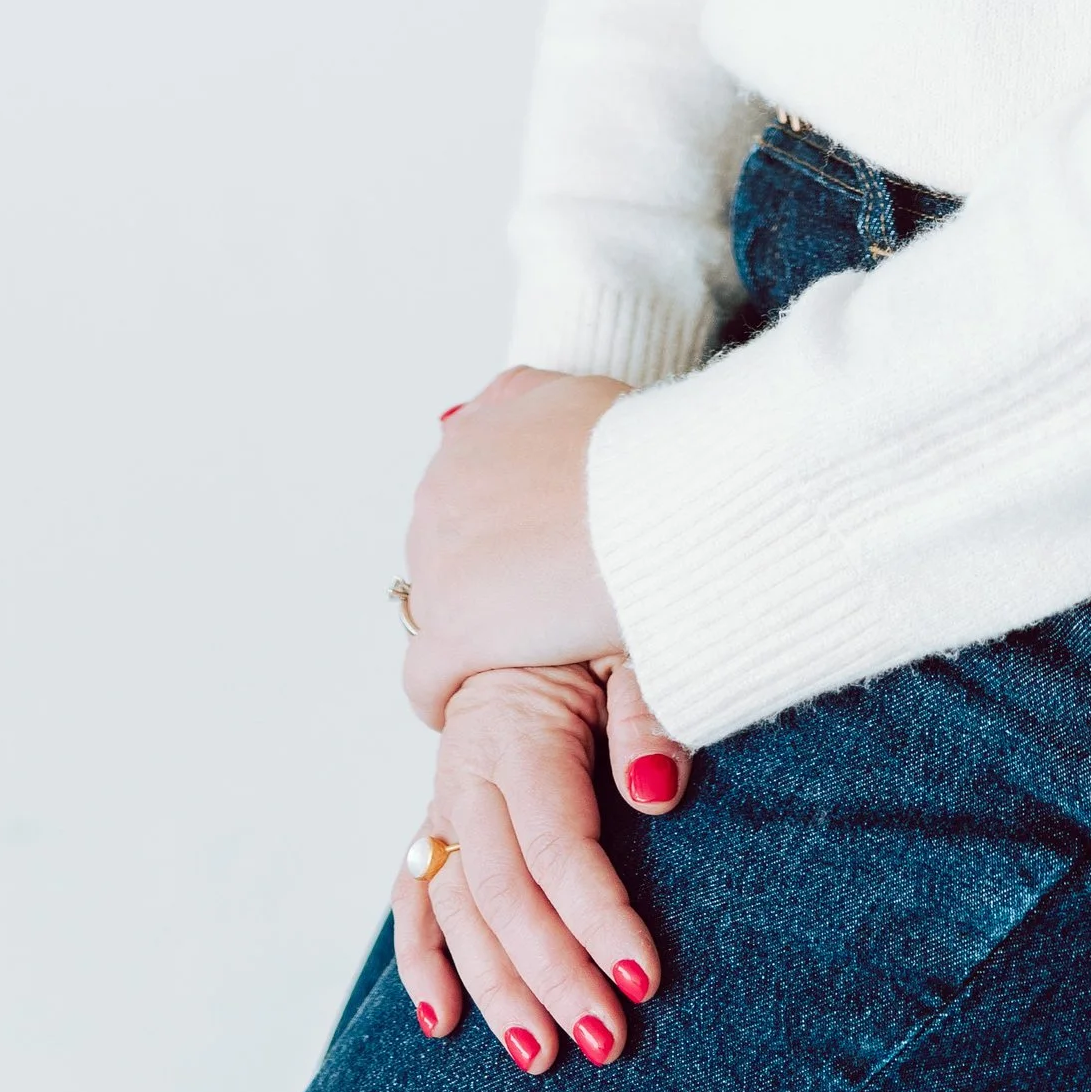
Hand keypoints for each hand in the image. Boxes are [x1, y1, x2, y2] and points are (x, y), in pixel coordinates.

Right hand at [394, 657, 690, 1071]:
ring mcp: (446, 802)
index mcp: (519, 732)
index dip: (597, 915)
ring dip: (495, 989)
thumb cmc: (596, 625)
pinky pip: (414, 898)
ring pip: (458, 911)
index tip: (644, 976)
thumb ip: (648, 711)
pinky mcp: (439, 820)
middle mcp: (469, 775)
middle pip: (505, 895)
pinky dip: (421, 960)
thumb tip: (653, 791)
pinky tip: (443, 1021)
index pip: (557, 847)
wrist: (527, 604)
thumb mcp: (635, 642)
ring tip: (538, 1054)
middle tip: (603, 1039)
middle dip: (553, 974)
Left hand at [401, 365, 629, 724]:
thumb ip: (529, 399)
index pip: (459, 497)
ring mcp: (441, 567)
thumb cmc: (643, 454)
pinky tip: (473, 699)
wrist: (664, 504)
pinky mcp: (456, 633)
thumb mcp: (579, 392)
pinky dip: (444, 692)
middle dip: (485, 577)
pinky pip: (425, 679)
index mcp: (469, 441)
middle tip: (543, 597)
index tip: (533, 551)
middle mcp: (440, 497)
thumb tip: (500, 409)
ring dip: (475, 629)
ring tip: (528, 646)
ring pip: (435, 612)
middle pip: (443, 552)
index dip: (499, 530)